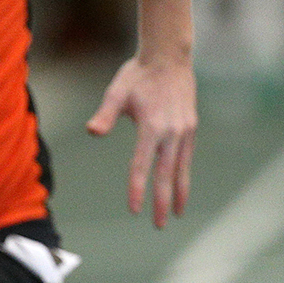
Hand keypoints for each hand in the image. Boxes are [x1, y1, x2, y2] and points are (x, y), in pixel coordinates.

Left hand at [87, 55, 197, 226]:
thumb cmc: (138, 75)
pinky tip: (182, 187)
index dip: (137, 188)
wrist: (170, 57)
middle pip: (167, 174)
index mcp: (152, 125)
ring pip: (181, 169)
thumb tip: (92, 132)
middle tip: (160, 225)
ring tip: (177, 214)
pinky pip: (186, 157)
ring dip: (179, 193)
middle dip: (163, 201)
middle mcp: (172, 132)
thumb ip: (106, 114)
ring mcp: (185, 131)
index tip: (134, 209)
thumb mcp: (117, 92)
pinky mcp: (190, 128)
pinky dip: (184, 175)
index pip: (142, 165)